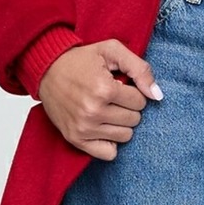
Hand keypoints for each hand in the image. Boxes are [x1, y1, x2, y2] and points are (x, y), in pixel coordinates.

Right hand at [36, 39, 161, 159]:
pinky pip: (109, 153)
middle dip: (128, 108)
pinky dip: (110, 142)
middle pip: (134, 120)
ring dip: (120, 123)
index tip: (119, 86)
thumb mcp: (112, 51)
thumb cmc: (80, 60)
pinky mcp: (75, 139)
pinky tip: (103, 127)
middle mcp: (93, 112)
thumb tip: (157, 96)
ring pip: (125, 136)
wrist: (46, 69)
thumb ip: (140, 69)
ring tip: (106, 109)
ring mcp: (83, 128)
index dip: (133, 92)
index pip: (140, 102)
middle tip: (112, 97)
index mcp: (104, 89)